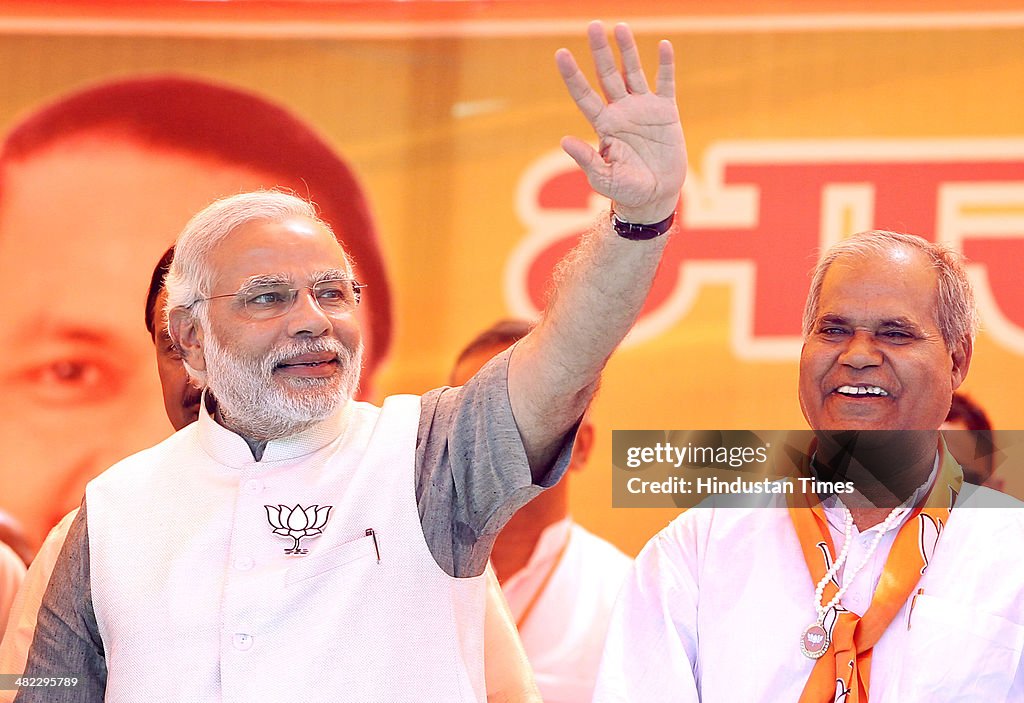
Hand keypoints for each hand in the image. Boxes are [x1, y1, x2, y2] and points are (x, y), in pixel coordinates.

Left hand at [556, 21, 685, 223]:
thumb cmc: (625, 190)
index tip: (561, 53)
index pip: (584, 94)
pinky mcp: (665, 112)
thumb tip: (564, 141)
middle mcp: (620, 111)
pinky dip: (665, 65)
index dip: (572, 75)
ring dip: (627, 50)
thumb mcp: (603, 178)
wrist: (655, 196)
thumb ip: (586, 159)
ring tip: (620, 26)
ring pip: (633, 72)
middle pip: (607, 75)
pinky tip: (664, 45)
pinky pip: (665, 83)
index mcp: (603, 125)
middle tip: (594, 26)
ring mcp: (643, 109)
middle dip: (600, 51)